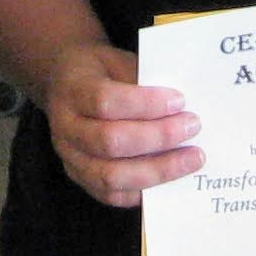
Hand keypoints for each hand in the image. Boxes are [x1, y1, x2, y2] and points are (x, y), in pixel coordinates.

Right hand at [42, 42, 202, 208]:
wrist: (63, 83)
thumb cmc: (99, 70)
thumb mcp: (116, 60)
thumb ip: (142, 81)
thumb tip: (181, 108)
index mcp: (72, 90)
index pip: (105, 101)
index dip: (145, 104)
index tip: (179, 101)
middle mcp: (65, 127)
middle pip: (110, 141)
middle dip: (158, 137)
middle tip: (192, 127)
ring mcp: (70, 158)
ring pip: (111, 175)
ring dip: (157, 169)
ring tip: (191, 158)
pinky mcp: (80, 179)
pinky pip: (112, 195)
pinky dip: (145, 189)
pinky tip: (171, 177)